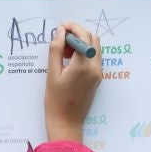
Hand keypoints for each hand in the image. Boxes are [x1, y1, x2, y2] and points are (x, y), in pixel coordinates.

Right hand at [44, 20, 101, 144]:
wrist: (66, 123)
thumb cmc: (56, 101)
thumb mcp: (52, 73)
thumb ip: (56, 50)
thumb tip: (60, 32)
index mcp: (83, 66)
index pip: (83, 36)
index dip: (72, 28)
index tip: (61, 28)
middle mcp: (95, 68)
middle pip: (92, 39)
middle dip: (78, 34)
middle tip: (62, 40)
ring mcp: (98, 73)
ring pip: (95, 48)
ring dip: (82, 43)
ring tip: (64, 51)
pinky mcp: (97, 79)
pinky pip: (94, 58)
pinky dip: (84, 53)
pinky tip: (70, 60)